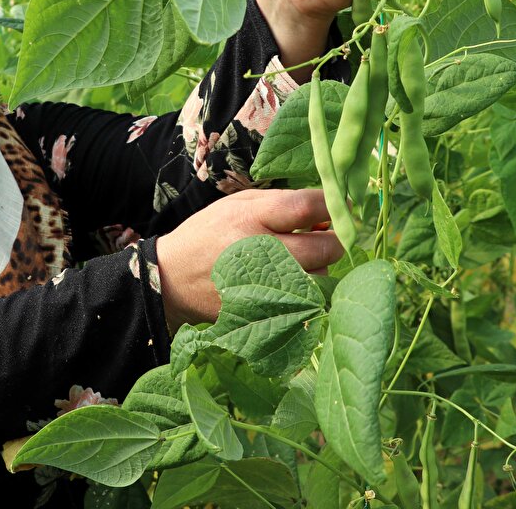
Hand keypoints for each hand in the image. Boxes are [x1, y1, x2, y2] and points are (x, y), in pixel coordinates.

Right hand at [155, 189, 344, 332]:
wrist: (174, 279)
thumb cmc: (210, 234)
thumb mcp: (238, 204)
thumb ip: (283, 203)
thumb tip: (327, 212)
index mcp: (252, 219)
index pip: (307, 207)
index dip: (332, 204)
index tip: (341, 204)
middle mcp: (261, 252)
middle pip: (326, 246)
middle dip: (335, 239)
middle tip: (325, 234)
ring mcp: (265, 287)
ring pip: (322, 276)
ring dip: (320, 265)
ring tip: (299, 258)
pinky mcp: (267, 311)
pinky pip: (306, 299)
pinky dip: (307, 287)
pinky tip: (290, 279)